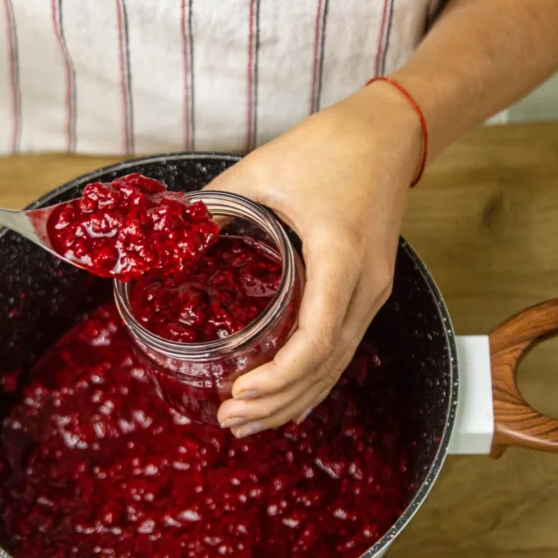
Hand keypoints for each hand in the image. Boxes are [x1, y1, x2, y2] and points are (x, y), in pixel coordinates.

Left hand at [211, 83, 422, 436]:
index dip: (278, 378)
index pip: (316, 340)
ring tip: (248, 423)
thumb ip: (213, 206)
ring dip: (293, 399)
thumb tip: (168, 239)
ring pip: (336, 365)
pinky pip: (341, 348)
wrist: (389, 133)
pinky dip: (313, 379)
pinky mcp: (368, 291)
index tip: (238, 395)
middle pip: (326, 367)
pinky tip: (287, 401)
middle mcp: (365, 286)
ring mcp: (372, 292)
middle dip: (276, 402)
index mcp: (341, 257)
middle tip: (228, 422)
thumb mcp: (261, 170)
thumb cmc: (331, 147)